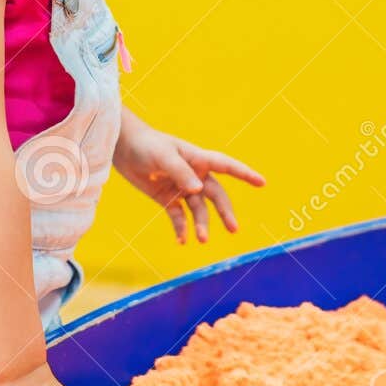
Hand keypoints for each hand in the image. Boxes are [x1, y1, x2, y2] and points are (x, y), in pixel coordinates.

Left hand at [114, 115, 265, 243]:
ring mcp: (182, 188)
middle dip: (225, 212)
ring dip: (201, 224)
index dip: (244, 174)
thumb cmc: (146, 145)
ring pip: (198, 209)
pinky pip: (179, 217)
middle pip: (216, 195)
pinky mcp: (167, 198)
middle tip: (234, 229)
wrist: (123, 148)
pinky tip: (182, 240)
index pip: (227, 166)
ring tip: (201, 240)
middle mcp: (194, 175)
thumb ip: (182, 173)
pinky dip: (181, 228)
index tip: (262, 183)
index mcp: (198, 159)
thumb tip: (198, 191)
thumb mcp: (164, 157)